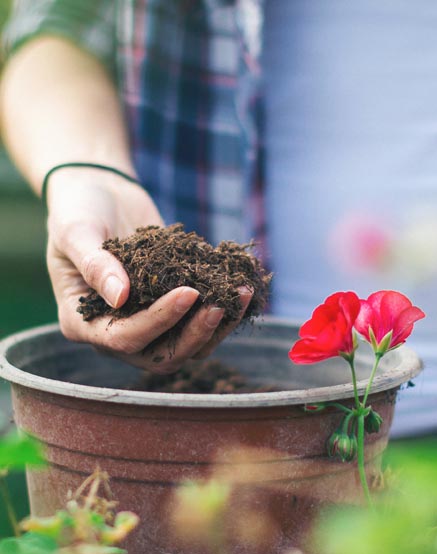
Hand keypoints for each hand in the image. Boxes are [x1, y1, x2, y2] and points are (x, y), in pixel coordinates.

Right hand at [46, 167, 252, 372]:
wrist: (102, 195)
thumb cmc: (79, 210)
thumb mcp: (76, 231)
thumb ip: (94, 263)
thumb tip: (119, 297)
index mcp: (82, 323)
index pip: (124, 339)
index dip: (159, 320)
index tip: (189, 292)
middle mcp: (114, 335)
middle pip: (162, 356)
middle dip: (195, 333)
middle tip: (220, 304)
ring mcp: (147, 328)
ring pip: (189, 348)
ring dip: (218, 327)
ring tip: (241, 294)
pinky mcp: (173, 314)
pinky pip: (202, 327)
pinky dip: (224, 313)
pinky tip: (242, 290)